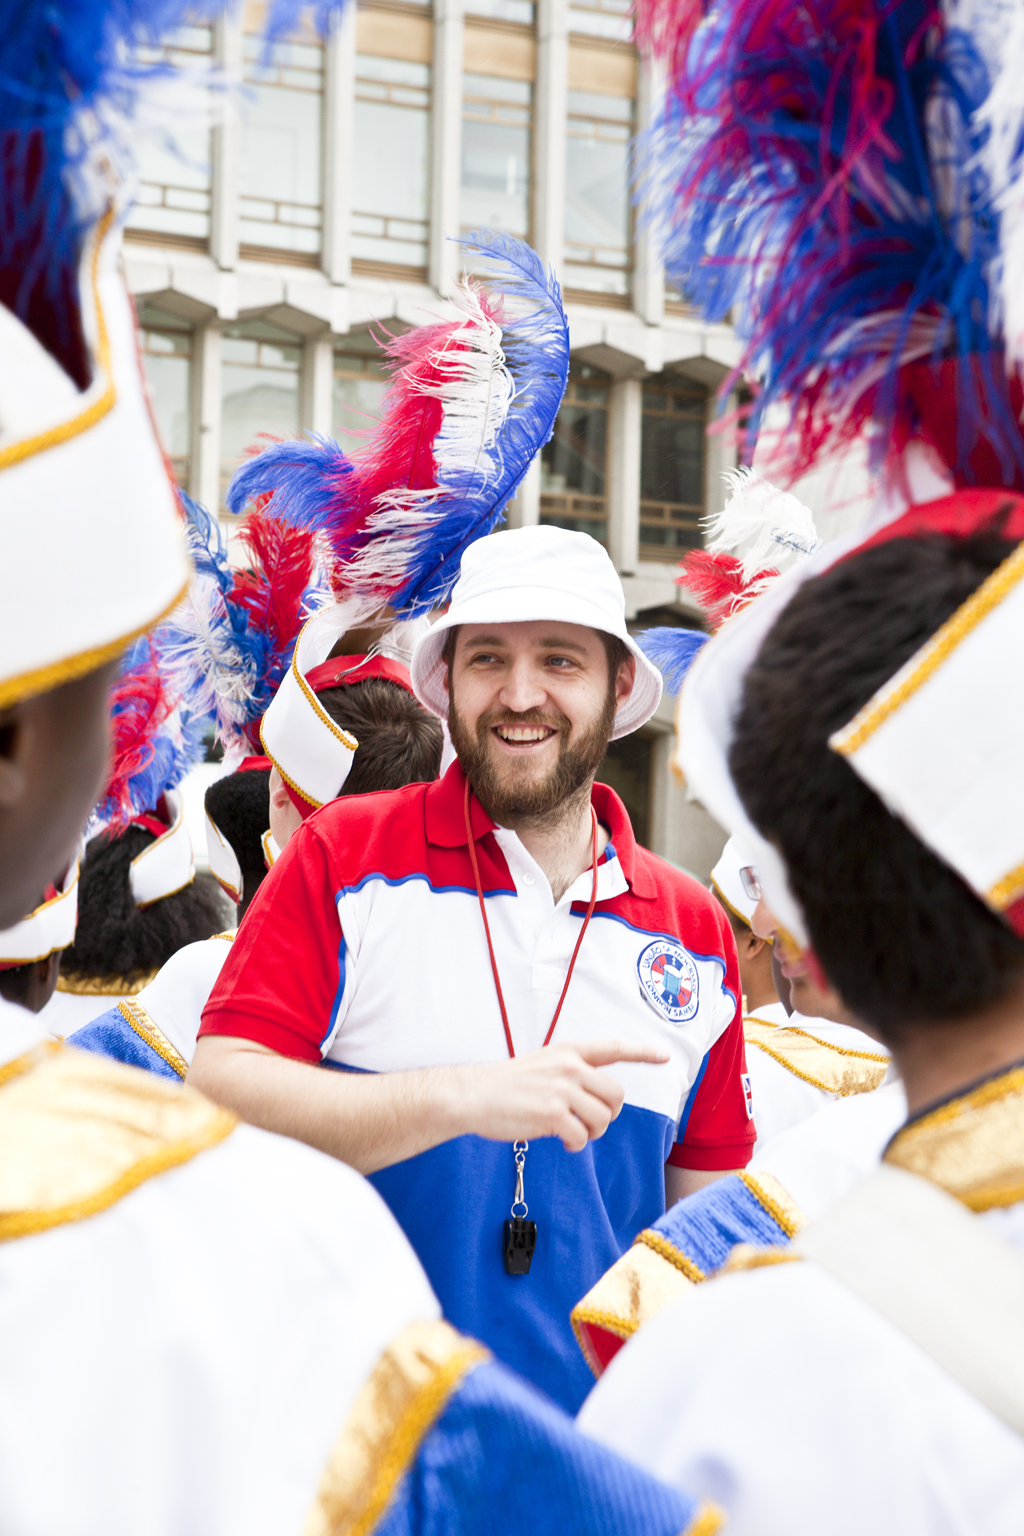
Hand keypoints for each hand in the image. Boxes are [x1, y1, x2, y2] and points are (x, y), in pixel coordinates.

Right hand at [456, 1039, 669, 1151]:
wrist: (472, 1095)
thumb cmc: (505, 1085)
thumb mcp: (543, 1065)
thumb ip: (571, 1074)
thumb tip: (597, 1100)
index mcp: (568, 1052)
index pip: (614, 1048)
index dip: (642, 1052)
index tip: (665, 1055)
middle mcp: (569, 1066)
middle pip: (616, 1095)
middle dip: (608, 1114)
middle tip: (588, 1122)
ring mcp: (561, 1089)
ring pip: (603, 1118)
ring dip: (592, 1132)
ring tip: (571, 1131)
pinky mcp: (552, 1114)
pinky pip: (582, 1137)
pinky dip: (575, 1144)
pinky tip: (560, 1140)